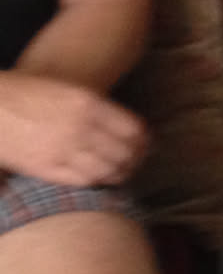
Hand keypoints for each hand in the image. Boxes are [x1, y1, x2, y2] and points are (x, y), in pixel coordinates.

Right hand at [0, 72, 147, 186]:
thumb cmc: (26, 92)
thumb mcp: (67, 91)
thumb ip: (95, 110)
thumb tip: (128, 133)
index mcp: (88, 102)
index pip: (133, 129)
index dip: (142, 141)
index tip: (144, 145)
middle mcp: (79, 126)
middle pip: (123, 153)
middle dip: (133, 161)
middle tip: (135, 164)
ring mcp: (62, 148)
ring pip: (105, 170)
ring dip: (117, 175)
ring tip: (120, 175)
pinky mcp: (44, 166)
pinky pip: (81, 180)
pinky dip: (93, 182)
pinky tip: (96, 180)